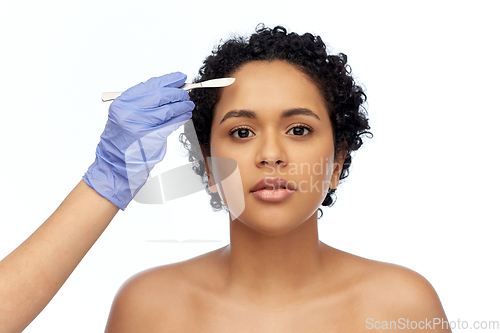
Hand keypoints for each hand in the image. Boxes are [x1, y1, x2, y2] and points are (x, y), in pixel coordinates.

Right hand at [83, 72, 194, 209]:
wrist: (115, 163)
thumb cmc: (122, 140)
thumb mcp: (126, 115)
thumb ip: (143, 102)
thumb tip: (167, 90)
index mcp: (123, 102)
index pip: (150, 85)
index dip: (168, 80)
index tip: (180, 78)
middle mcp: (130, 111)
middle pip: (161, 95)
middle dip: (177, 92)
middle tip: (186, 93)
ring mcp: (140, 124)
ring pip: (168, 109)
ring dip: (182, 105)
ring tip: (189, 104)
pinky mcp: (151, 138)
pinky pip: (171, 124)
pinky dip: (181, 118)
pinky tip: (186, 115)